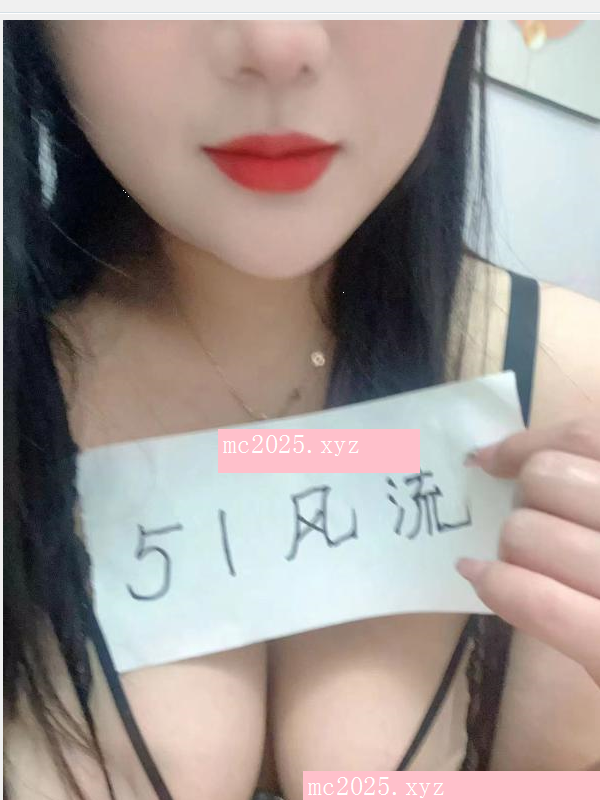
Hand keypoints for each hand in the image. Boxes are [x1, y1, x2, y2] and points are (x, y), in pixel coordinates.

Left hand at [456, 416, 599, 686]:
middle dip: (522, 499)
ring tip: (524, 564)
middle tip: (532, 524)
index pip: (584, 436)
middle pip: (547, 478)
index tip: (490, 459)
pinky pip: (538, 600)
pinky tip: (479, 578)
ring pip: (526, 532)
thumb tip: (497, 456)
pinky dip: (499, 585)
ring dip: (511, 547)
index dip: (526, 444)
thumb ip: (588, 483)